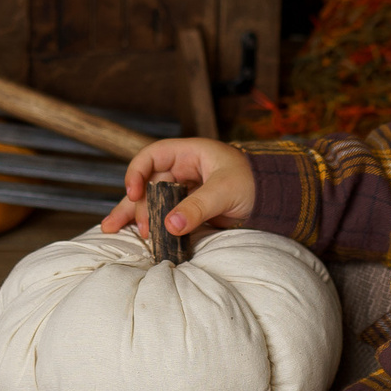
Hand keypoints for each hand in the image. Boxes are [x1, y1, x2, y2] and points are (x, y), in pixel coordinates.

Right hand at [100, 138, 256, 241]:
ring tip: (112, 230)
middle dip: (132, 204)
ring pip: (153, 202)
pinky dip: (153, 226)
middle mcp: (184, 170)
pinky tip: (139, 237)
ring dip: (136, 216)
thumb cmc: (256, 184)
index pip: (154, 156)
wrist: (278, 202)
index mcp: (191, 154)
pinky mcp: (191, 211)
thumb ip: (197, 207)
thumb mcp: (226, 192)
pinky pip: (166, 217)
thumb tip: (169, 225)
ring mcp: (186, 191)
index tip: (133, 192)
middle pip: (148, 183)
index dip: (138, 171)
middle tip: (119, 225)